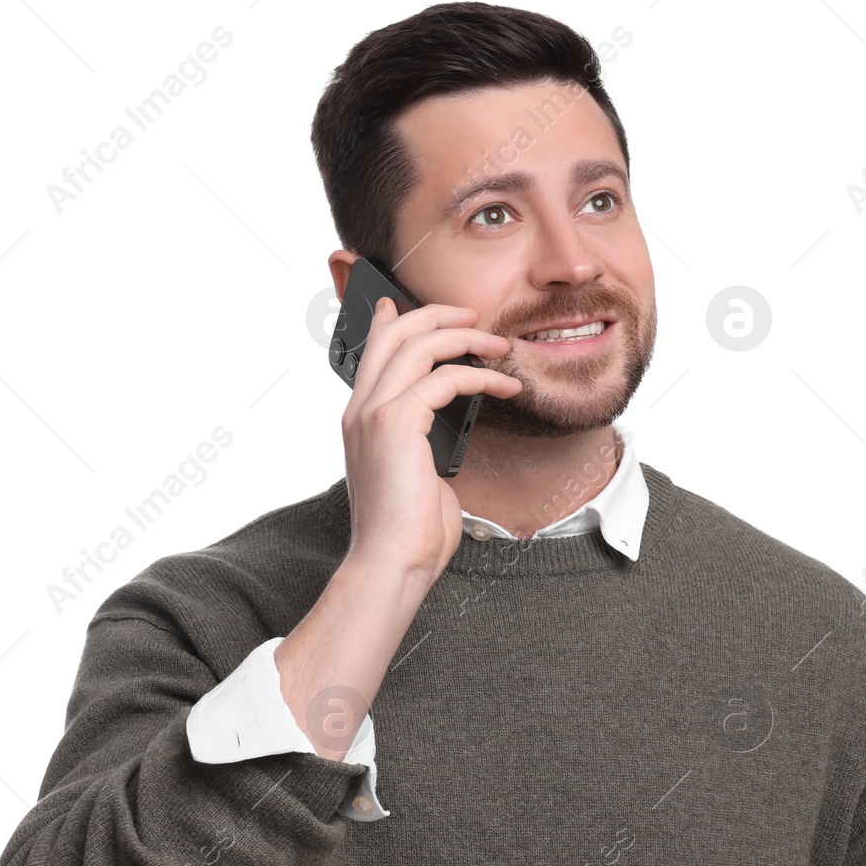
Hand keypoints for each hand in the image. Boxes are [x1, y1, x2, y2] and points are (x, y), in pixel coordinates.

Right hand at [339, 296, 521, 581]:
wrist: (392, 562)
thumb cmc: (409, 531)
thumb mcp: (414, 474)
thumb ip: (422, 443)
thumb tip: (444, 430)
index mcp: (360, 420)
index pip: (370, 353)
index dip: (389, 321)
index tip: (404, 303)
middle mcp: (360, 410)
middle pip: (394, 335)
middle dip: (436, 315)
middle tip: (472, 315)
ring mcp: (374, 414)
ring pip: (418, 346)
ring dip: (466, 339)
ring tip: (501, 346)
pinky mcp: (397, 423)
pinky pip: (444, 379)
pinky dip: (481, 377)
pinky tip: (505, 388)